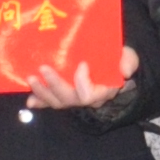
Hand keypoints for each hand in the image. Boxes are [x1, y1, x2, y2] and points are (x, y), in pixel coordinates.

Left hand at [23, 44, 141, 111]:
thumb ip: (129, 60)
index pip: (89, 94)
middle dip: (55, 85)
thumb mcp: (129, 56)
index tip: (82, 63)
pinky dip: (40, 101)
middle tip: (43, 68)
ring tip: (31, 78)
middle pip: (69, 99)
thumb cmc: (118, 59)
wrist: (113, 64)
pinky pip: (51, 102)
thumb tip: (125, 70)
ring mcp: (74, 98)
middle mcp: (87, 98)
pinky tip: (30, 101)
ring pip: (57, 102)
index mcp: (103, 90)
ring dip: (42, 92)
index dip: (83, 82)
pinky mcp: (63, 95)